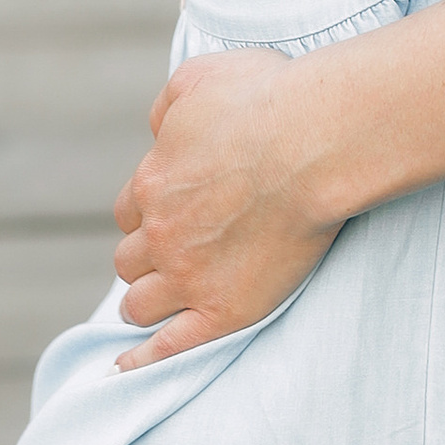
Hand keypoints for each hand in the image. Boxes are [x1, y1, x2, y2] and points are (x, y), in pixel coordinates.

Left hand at [109, 42, 345, 368]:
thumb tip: (156, 131)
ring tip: (166, 301)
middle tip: (181, 252)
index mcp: (152, 182)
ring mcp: (187, 277)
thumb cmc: (268, 99)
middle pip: (129, 259)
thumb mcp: (199, 77)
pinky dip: (142, 359)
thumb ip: (167, 106)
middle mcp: (159, 234)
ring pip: (139, 303)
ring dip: (147, 300)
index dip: (152, 212)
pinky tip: (129, 367)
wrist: (316, 142)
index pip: (130, 210)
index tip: (177, 211)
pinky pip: (167, 348)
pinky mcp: (221, 310)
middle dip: (148, 255)